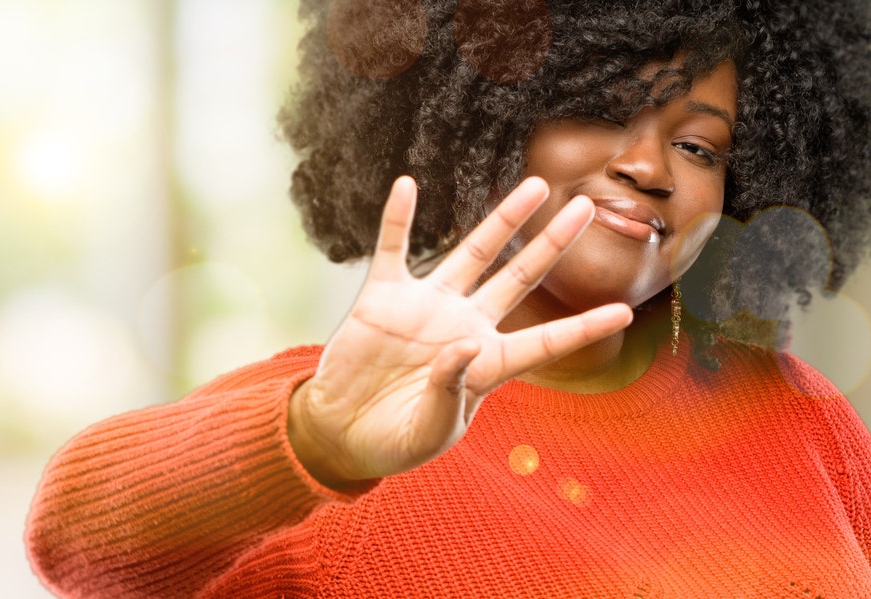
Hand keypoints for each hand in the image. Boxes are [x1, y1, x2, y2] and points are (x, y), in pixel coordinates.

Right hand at [288, 175, 632, 487]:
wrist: (341, 432)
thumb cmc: (394, 440)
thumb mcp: (430, 429)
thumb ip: (451, 390)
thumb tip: (467, 342)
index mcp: (486, 365)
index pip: (544, 342)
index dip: (582, 327)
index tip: (623, 310)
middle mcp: (464, 325)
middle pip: (519, 277)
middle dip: (553, 244)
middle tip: (587, 208)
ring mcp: (425, 306)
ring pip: (471, 253)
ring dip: (503, 220)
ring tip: (535, 187)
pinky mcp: (383, 298)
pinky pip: (392, 249)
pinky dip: (398, 218)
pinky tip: (406, 186)